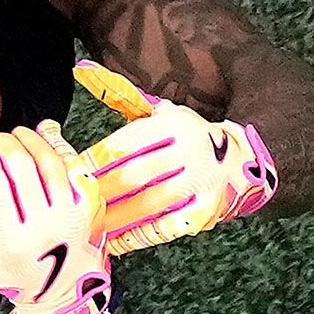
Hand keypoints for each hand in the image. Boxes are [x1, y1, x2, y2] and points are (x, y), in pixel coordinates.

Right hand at [0, 121, 114, 313]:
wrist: (65, 294)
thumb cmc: (18, 276)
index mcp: (12, 239)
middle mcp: (43, 224)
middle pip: (20, 165)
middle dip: (3, 143)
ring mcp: (70, 213)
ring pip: (48, 160)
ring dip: (29, 139)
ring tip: (16, 134)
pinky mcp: (88, 206)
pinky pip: (74, 165)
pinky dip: (59, 145)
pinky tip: (45, 133)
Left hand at [72, 58, 276, 255]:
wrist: (244, 162)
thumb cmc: (189, 137)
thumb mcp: (162, 112)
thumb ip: (121, 96)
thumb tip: (80, 71)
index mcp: (176, 125)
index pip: (124, 145)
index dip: (93, 162)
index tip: (69, 174)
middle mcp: (191, 152)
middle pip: (133, 176)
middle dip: (99, 192)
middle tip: (72, 203)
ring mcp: (200, 185)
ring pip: (146, 205)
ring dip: (112, 218)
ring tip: (86, 225)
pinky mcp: (204, 213)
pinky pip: (162, 228)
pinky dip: (134, 237)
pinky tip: (112, 242)